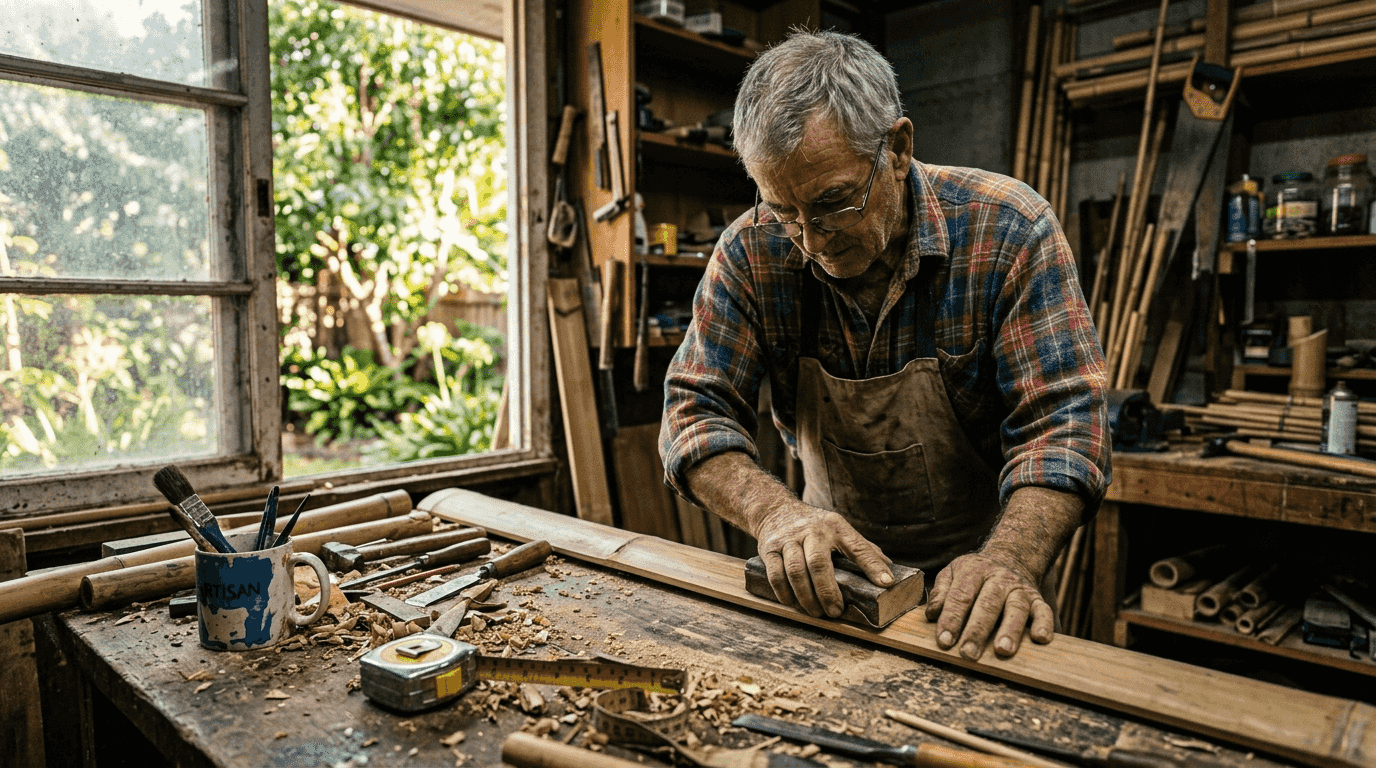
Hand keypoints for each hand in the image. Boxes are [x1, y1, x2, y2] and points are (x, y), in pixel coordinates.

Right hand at [753, 499, 892, 618]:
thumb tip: (889, 573)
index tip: (886, 583)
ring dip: (806, 597)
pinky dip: (785, 593)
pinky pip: (776, 575)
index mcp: (836, 527)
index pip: (858, 547)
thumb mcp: (840, 530)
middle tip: (835, 612)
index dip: (872, 566)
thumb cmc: (815, 527)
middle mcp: (812, 530)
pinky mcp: (768, 548)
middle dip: (828, 592)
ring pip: (795, 571)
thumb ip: (863, 550)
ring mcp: (788, 539)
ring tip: (816, 612)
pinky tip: (794, 604)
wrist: (776, 511)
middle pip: (819, 563)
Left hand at [925, 550, 1053, 659]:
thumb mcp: (952, 573)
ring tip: (1002, 651)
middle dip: (977, 630)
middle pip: (988, 604)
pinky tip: (1041, 639)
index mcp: (974, 571)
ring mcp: (1020, 589)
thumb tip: (931, 615)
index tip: (944, 642)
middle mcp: (999, 578)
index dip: (951, 619)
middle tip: (968, 653)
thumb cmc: (973, 575)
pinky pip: (1044, 611)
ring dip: (1010, 630)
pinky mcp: (1037, 599)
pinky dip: (1044, 624)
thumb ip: (941, 593)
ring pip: (1016, 608)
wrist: (1010, 558)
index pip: (960, 596)